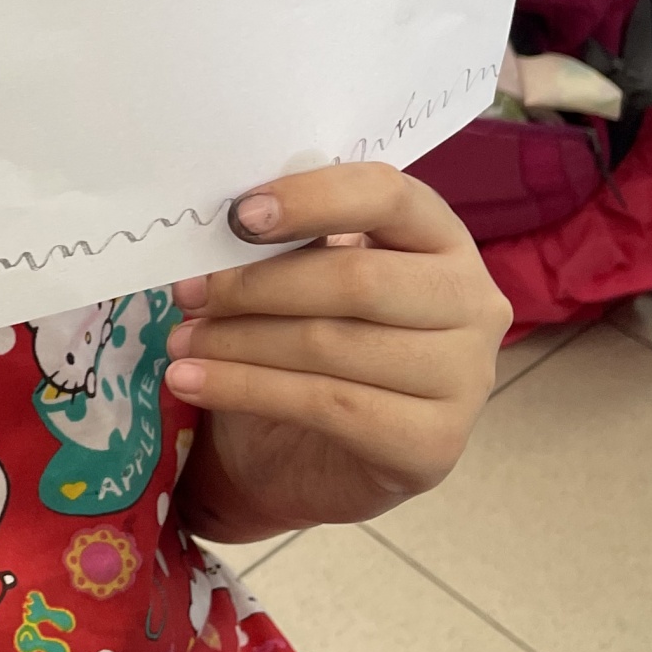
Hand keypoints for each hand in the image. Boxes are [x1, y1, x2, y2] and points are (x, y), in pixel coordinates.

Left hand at [169, 166, 506, 544]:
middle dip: (256, 285)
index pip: (388, 195)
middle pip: (356, 279)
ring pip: (332, 345)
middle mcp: (472, 302)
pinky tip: (191, 382)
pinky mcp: (436, 445)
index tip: (236, 216)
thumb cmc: (311, 347)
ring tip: (179, 343)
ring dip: (237, 343)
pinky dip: (245, 390)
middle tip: (186, 293)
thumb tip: (219, 233)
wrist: (315, 456)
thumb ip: (286, 246)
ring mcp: (465, 378)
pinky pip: (327, 407)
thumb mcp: (301, 281)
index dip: (311, 200)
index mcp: (441, 237)